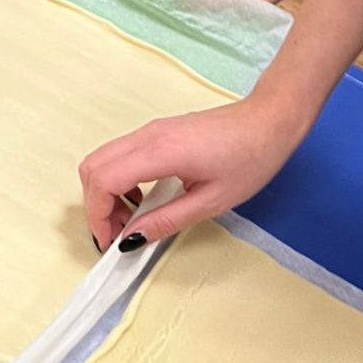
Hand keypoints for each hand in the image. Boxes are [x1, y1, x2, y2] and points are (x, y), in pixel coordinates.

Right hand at [78, 96, 304, 249]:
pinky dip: (117, 178)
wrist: (270, 121)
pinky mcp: (156, 131)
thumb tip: (132, 239)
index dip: (98, 215)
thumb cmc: (251, 157)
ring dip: (105, 192)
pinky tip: (143, 197)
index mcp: (160, 152)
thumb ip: (166, 220)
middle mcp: (147, 135)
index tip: (109, 241)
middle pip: (92, 167)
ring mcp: (150, 129)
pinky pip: (119, 153)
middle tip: (119, 232)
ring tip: (132, 217)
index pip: (103, 181)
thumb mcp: (212, 201)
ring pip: (102, 158)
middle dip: (96, 205)